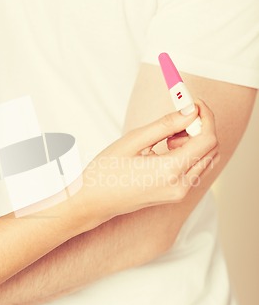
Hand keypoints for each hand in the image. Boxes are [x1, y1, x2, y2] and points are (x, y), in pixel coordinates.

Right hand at [82, 99, 217, 219]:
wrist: (93, 201)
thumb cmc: (106, 171)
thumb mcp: (134, 140)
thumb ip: (166, 124)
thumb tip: (190, 110)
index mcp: (170, 171)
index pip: (207, 139)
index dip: (205, 117)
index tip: (193, 103)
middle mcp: (181, 185)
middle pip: (210, 148)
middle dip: (199, 127)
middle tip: (176, 117)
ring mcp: (179, 193)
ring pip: (205, 158)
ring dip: (194, 141)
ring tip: (166, 137)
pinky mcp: (176, 195)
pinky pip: (195, 169)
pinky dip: (189, 153)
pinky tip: (167, 149)